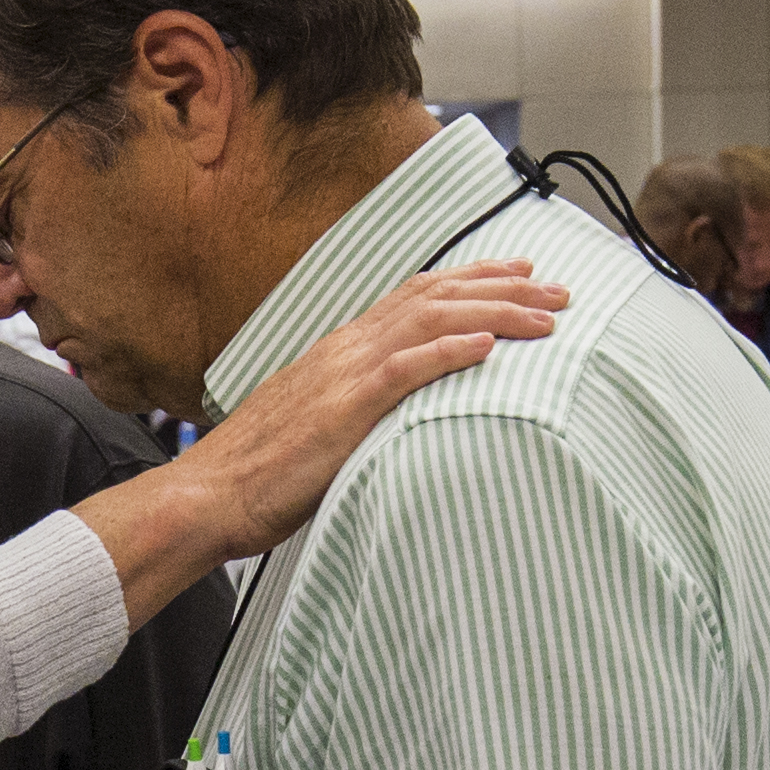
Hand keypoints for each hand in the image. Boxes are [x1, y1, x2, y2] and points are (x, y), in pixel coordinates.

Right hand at [78, 264, 564, 621]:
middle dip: (503, 289)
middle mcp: (346, 348)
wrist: (211, 494)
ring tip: (543, 315)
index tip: (520, 275)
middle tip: (559, 290)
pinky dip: (447, 351)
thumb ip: (362, 408)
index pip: (417, 296)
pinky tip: (486, 344)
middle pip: (435, 297)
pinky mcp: (342, 409)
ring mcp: (343, 374)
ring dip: (493, 313)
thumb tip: (402, 414)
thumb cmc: (262, 473)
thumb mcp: (320, 426)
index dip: (472, 280)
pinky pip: (403, 370)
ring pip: (429, 321)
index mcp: (341, 350)